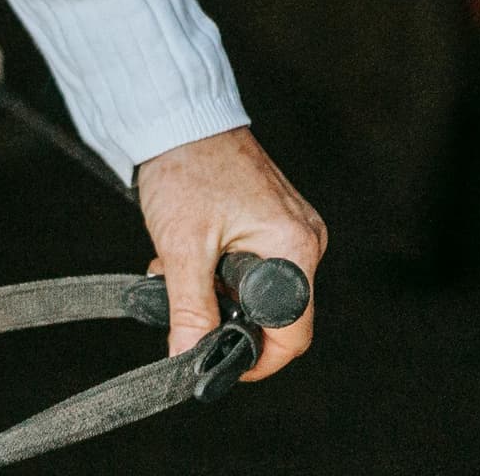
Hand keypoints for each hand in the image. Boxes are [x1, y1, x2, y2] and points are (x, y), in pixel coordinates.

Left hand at [133, 126, 322, 380]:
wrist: (176, 118)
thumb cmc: (185, 167)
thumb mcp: (183, 247)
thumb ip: (191, 308)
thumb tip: (191, 356)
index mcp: (295, 246)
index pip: (292, 331)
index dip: (255, 354)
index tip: (219, 360)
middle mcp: (303, 239)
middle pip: (274, 312)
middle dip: (225, 314)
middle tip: (184, 298)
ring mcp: (290, 228)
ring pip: (257, 289)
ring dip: (215, 289)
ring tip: (178, 264)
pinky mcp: (272, 220)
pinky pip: (252, 264)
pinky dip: (219, 268)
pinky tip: (190, 250)